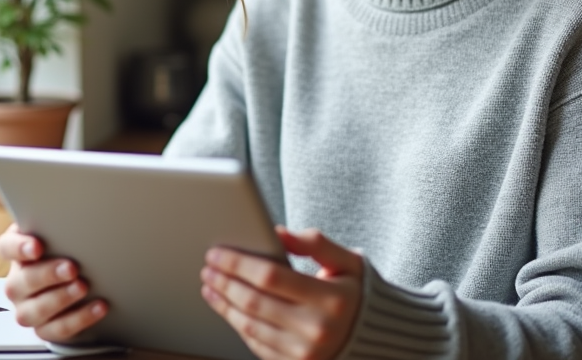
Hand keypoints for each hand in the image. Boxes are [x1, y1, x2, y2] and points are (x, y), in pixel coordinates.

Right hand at [0, 224, 107, 341]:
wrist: (84, 279)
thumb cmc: (69, 250)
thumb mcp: (63, 232)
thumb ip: (62, 224)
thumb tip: (78, 209)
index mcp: (18, 253)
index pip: (6, 247)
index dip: (18, 247)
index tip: (37, 246)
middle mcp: (17, 283)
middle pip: (20, 282)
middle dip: (47, 275)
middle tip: (72, 268)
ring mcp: (27, 308)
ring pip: (34, 311)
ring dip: (60, 299)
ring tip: (83, 287)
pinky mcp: (44, 329)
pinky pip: (57, 329)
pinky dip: (79, 318)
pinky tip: (98, 306)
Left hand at [200, 226, 362, 359]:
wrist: (373, 337)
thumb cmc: (356, 293)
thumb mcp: (348, 262)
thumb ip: (316, 243)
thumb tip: (278, 232)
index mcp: (331, 299)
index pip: (271, 276)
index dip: (238, 264)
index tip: (217, 252)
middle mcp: (317, 330)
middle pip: (254, 302)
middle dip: (225, 282)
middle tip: (208, 266)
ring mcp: (305, 353)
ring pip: (250, 326)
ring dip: (224, 304)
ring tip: (211, 285)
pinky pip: (257, 345)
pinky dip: (238, 325)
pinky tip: (228, 308)